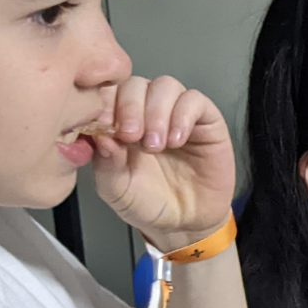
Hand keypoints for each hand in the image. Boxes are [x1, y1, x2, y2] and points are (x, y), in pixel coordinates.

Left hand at [88, 77, 235, 250]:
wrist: (185, 224)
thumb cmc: (148, 204)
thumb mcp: (116, 189)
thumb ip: (106, 162)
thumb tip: (101, 135)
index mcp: (118, 123)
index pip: (107, 93)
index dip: (104, 103)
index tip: (101, 125)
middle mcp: (147, 113)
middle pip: (135, 84)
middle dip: (130, 107)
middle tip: (130, 137)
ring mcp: (176, 114)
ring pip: (165, 86)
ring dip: (157, 112)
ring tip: (156, 145)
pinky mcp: (206, 120)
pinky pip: (195, 100)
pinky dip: (183, 116)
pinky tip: (177, 140)